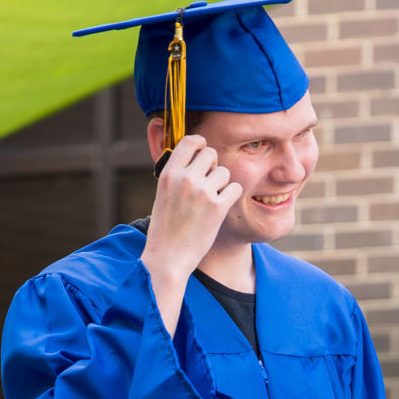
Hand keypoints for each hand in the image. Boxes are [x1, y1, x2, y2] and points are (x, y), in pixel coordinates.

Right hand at [141, 135, 242, 332]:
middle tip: (208, 184)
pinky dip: (231, 196)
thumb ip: (177, 175)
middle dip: (213, 166)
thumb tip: (195, 157)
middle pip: (211, 154)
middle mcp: (185, 178)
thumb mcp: (163, 194)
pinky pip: (235, 188)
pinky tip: (221, 207)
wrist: (168, 257)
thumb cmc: (165, 229)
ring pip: (224, 172)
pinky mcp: (217, 208)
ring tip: (211, 201)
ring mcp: (202, 192)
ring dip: (222, 184)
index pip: (190, 142)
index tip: (204, 151)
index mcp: (169, 173)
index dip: (201, 144)